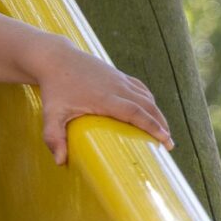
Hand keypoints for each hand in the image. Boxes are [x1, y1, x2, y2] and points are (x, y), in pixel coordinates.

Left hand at [34, 45, 172, 163]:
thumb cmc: (54, 88)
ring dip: (157, 113)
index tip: (166, 140)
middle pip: (147, 105)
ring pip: (146, 96)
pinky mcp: (117, 74)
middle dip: (161, 124)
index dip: (152, 126)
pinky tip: (151, 109)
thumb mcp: (51, 114)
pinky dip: (149, 100)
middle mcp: (117, 87)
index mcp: (105, 98)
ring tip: (163, 131)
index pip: (136, 113)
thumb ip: (53, 137)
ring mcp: (119, 79)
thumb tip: (60, 162)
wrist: (56, 58)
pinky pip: (139, 88)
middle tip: (170, 144)